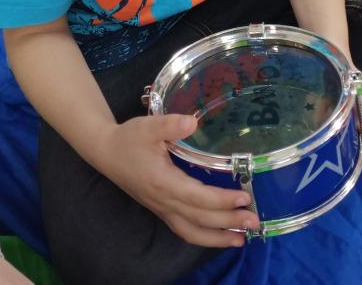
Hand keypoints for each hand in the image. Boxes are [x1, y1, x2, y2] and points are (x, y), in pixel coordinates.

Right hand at [98, 114, 259, 247]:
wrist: (107, 152)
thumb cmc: (129, 138)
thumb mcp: (148, 126)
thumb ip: (170, 124)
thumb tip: (192, 122)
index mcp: (163, 182)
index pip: (198, 198)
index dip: (222, 200)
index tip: (244, 197)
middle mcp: (164, 201)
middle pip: (200, 219)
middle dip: (229, 222)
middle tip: (255, 220)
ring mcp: (162, 208)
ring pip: (191, 231)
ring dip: (217, 238)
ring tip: (241, 238)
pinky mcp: (161, 209)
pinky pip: (184, 230)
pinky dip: (203, 236)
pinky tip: (218, 235)